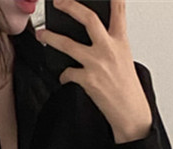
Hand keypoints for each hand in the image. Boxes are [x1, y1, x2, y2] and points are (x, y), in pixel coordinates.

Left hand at [36, 0, 152, 141]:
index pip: (118, 11)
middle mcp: (109, 49)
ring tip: (41, 34)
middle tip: (58, 1)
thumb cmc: (126, 87)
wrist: (130, 112)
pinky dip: (63, 75)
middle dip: (70, 6)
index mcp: (120, 41)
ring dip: (51, 38)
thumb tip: (92, 36)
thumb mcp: (124, 58)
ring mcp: (97, 64)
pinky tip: (65, 77)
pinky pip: (67, 73)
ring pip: (68, 45)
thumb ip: (110, 44)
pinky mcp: (88, 80)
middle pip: (88, 19)